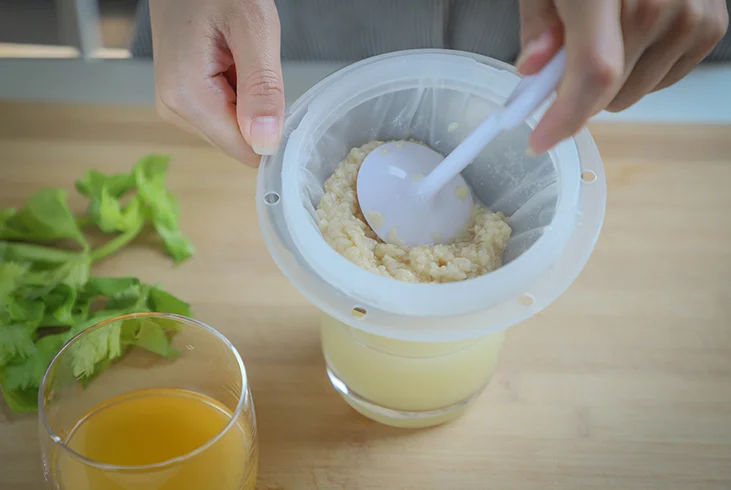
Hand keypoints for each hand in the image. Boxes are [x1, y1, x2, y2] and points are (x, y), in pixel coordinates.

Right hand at [150, 0, 283, 166]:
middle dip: (262, 114)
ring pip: (235, 130)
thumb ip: (262, 88)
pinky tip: (236, 62)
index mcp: (187, 96)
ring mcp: (176, 105)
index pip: (245, 151)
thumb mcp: (254, 29)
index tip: (285, 99)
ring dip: (252, 102)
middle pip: (239, 142)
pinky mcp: (183, 98)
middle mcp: (174, 108)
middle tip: (261, 66)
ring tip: (243, 58)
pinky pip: (225, 114)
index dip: (274, 133)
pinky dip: (241, 94)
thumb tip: (265, 143)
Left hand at [517, 0, 728, 153]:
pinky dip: (639, 72)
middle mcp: (659, 4)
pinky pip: (662, 81)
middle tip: (565, 59)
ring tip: (606, 35)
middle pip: (608, 92)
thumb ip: (537, 24)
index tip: (539, 140)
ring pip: (632, 94)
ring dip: (609, 83)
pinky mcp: (711, 27)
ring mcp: (692, 16)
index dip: (566, 117)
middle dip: (575, 92)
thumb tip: (533, 69)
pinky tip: (634, 37)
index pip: (594, 73)